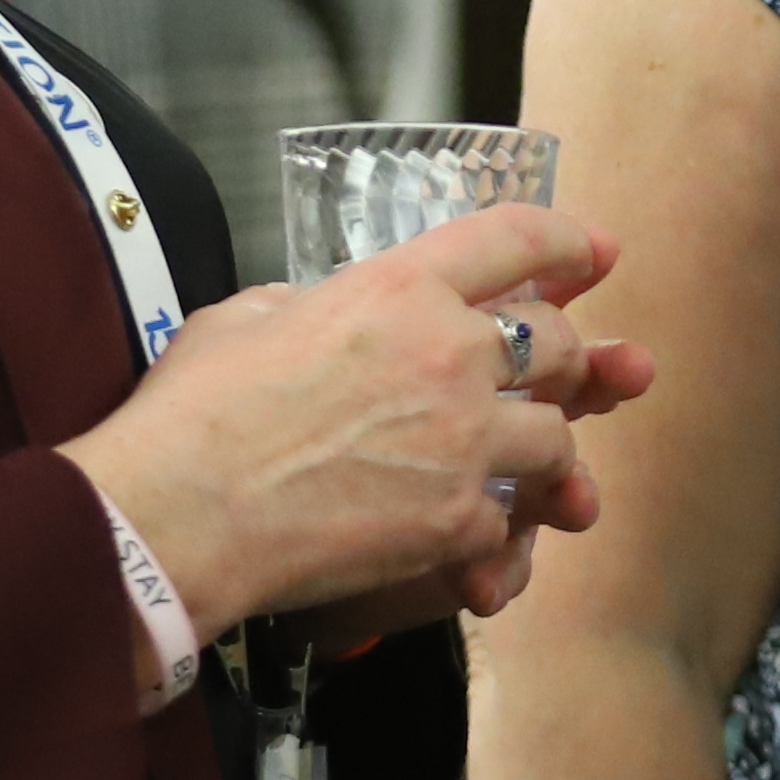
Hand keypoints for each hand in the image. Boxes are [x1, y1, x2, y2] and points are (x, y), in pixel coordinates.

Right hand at [67, 206, 652, 634]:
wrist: (181, 514)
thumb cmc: (194, 416)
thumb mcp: (247, 318)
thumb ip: (307, 306)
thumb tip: (313, 316)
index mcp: (397, 288)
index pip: (514, 241)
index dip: (568, 243)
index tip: (597, 252)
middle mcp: (448, 353)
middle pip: (557, 342)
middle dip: (570, 359)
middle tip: (570, 372)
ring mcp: (464, 440)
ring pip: (557, 438)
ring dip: (544, 452)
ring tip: (523, 466)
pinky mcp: (458, 521)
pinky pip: (511, 522)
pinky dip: (495, 532)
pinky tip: (466, 539)